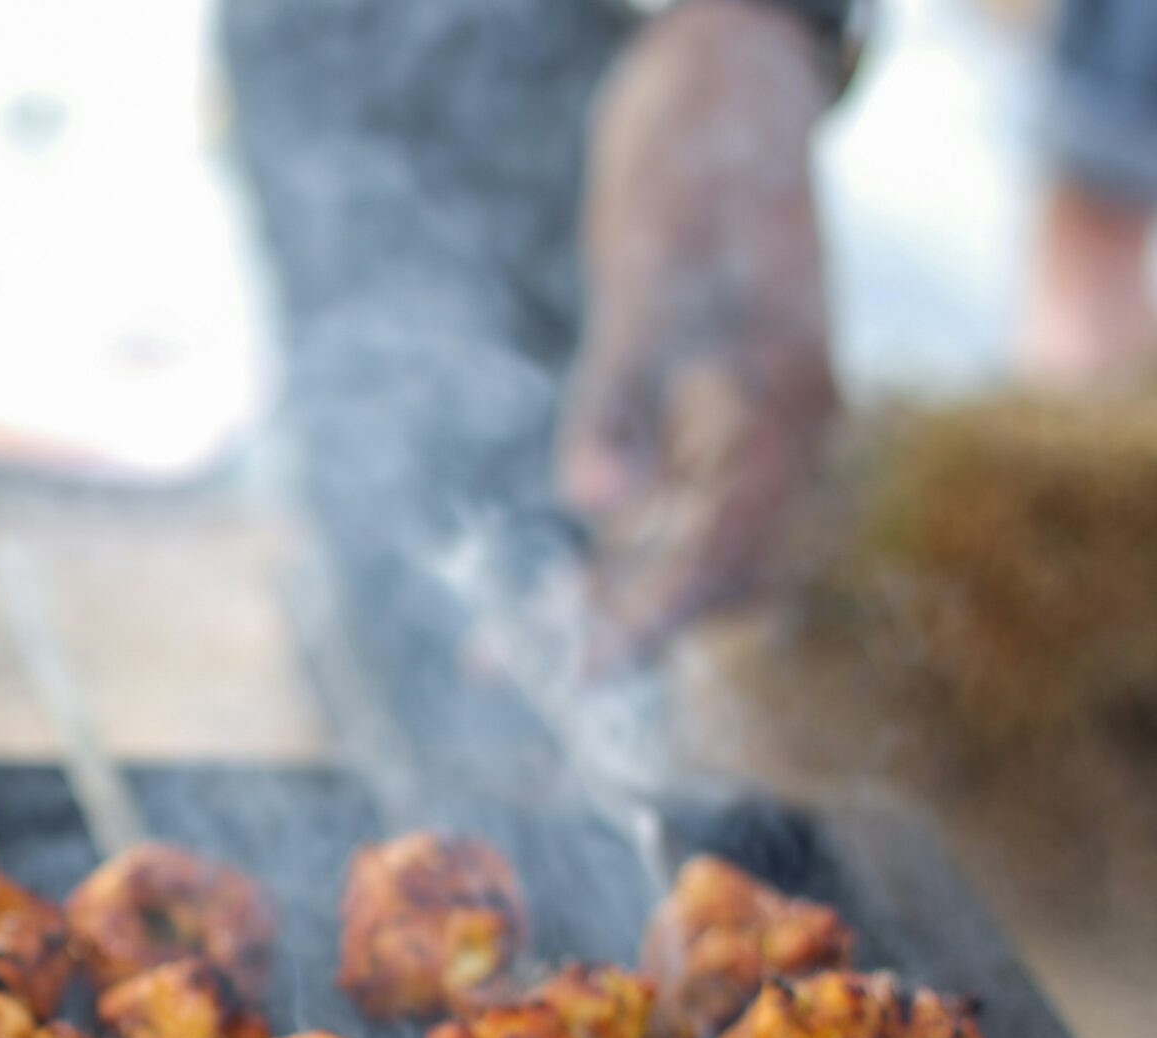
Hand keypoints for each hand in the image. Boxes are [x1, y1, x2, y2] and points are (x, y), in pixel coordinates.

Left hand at [557, 0, 838, 665]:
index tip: (599, 669)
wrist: (721, 97)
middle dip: (622, 629)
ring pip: (670, 548)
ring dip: (595, 607)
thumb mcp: (648, 283)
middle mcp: (779, 436)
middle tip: (533, 684)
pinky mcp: (701, 419)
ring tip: (501, 659)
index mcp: (793, 409)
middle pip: (704, 565)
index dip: (664, 612)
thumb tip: (590, 501)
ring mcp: (743, 430)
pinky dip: (591, 558)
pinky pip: (650, 512)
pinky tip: (522, 600)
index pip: (734, 542)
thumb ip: (617, 393)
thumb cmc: (691, 178)